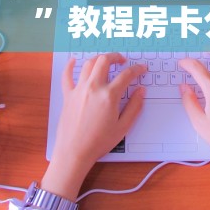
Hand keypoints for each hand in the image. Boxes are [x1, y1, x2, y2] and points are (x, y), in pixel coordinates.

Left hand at [42, 53, 145, 200]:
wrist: (74, 152)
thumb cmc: (98, 142)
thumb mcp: (123, 127)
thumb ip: (134, 107)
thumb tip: (141, 91)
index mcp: (109, 96)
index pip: (126, 75)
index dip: (137, 69)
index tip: (141, 69)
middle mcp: (93, 88)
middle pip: (104, 61)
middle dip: (115, 56)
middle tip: (122, 60)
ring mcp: (79, 90)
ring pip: (88, 64)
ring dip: (98, 59)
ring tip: (105, 62)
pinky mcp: (68, 95)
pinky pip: (67, 76)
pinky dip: (70, 66)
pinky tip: (74, 61)